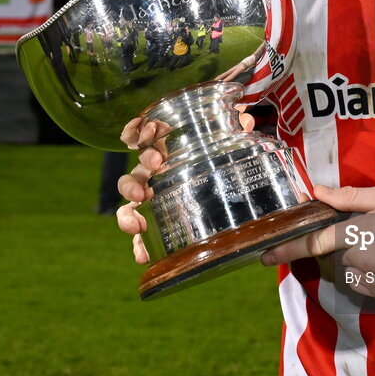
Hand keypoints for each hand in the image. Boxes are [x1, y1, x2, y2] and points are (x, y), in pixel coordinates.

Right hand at [115, 108, 254, 263]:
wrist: (221, 181)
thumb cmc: (215, 156)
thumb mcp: (224, 142)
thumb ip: (233, 129)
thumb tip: (245, 120)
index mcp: (166, 150)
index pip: (145, 140)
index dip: (141, 139)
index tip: (152, 146)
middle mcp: (153, 175)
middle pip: (134, 175)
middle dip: (135, 181)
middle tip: (146, 188)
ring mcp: (151, 201)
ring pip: (129, 206)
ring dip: (128, 215)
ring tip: (137, 224)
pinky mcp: (156, 223)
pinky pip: (141, 235)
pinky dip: (139, 245)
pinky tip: (143, 255)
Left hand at [261, 183, 374, 302]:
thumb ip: (348, 199)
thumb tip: (315, 193)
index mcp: (357, 234)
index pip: (312, 243)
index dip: (285, 248)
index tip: (263, 254)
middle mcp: (360, 262)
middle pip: (335, 256)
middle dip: (344, 246)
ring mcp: (372, 284)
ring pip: (350, 272)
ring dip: (359, 261)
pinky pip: (366, 285)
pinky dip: (373, 274)